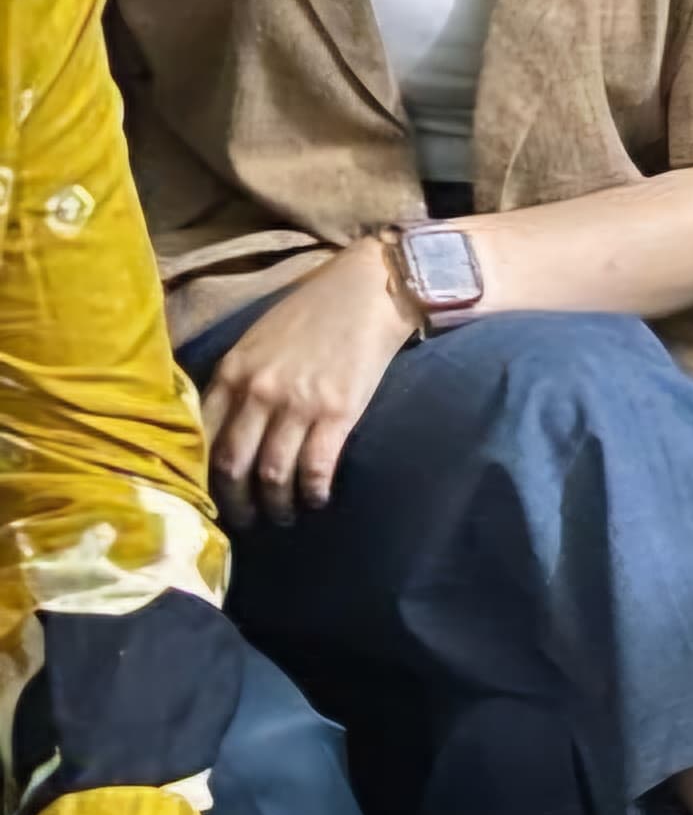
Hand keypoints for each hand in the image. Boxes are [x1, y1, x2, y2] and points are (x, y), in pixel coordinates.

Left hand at [200, 240, 414, 524]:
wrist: (367, 292)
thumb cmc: (314, 313)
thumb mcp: (258, 341)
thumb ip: (238, 381)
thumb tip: (226, 426)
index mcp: (232, 372)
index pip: (203, 437)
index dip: (204, 475)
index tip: (212, 496)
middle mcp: (257, 391)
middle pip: (233, 464)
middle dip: (237, 502)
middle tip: (247, 522)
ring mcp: (297, 403)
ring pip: (272, 473)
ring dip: (277, 505)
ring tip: (284, 518)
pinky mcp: (337, 412)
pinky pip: (316, 467)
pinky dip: (313, 492)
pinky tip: (317, 500)